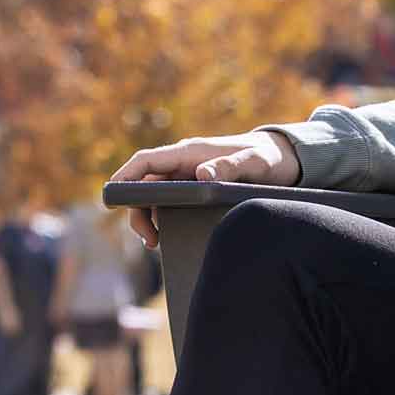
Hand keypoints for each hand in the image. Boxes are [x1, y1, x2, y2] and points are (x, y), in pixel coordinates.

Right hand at [110, 130, 300, 242]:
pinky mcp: (194, 188)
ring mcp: (187, 175)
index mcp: (191, 152)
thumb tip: (201, 175)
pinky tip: (166, 236)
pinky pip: (167, 202)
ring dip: (147, 217)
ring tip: (155, 242)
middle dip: (137, 209)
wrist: (284, 159)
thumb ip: (230, 167)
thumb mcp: (254, 163)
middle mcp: (184, 163)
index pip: (147, 160)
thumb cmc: (268, 158)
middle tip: (148, 238)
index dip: (125, 176)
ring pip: (153, 195)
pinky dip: (161, 218)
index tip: (110, 195)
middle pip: (144, 183)